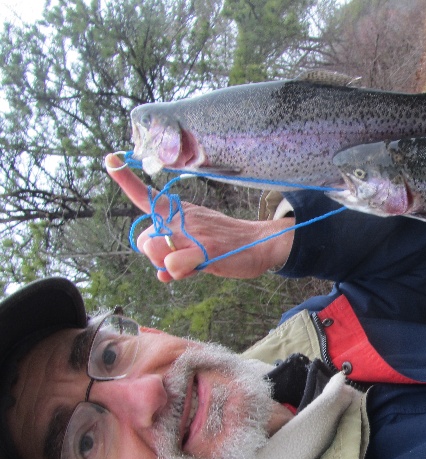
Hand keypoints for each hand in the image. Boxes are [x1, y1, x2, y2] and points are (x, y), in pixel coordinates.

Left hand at [105, 154, 295, 281]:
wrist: (258, 243)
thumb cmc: (226, 242)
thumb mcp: (197, 239)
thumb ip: (174, 254)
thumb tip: (161, 275)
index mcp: (180, 210)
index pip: (146, 195)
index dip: (125, 179)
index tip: (109, 159)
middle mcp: (182, 218)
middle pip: (144, 238)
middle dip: (155, 254)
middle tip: (180, 257)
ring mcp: (193, 233)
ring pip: (153, 250)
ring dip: (165, 264)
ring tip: (188, 263)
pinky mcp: (204, 251)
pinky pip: (171, 266)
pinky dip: (176, 273)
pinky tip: (193, 270)